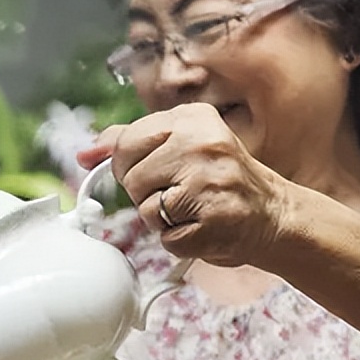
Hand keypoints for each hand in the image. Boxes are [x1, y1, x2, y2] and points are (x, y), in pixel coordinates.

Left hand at [76, 103, 289, 267]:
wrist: (273, 215)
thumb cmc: (220, 180)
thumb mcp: (183, 145)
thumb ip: (132, 142)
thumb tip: (86, 153)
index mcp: (192, 118)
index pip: (125, 142)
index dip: (128, 165)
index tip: (149, 171)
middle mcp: (202, 144)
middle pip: (130, 176)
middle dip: (145, 192)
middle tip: (177, 191)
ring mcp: (208, 182)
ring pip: (145, 209)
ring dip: (162, 218)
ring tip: (192, 208)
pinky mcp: (211, 220)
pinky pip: (165, 238)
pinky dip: (178, 240)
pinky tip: (201, 226)